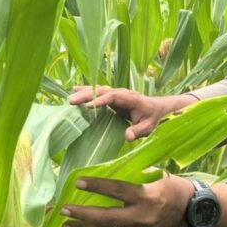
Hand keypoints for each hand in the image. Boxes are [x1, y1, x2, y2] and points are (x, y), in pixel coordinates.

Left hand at [60, 175, 194, 226]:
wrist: (192, 211)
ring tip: (67, 225)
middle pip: (107, 217)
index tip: (78, 182)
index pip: (117, 191)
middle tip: (64, 210)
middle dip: (83, 214)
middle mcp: (143, 216)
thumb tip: (113, 169)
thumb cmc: (174, 188)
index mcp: (147, 196)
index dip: (97, 186)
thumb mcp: (158, 176)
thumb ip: (137, 175)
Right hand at [67, 86, 190, 140]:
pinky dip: (87, 91)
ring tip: (69, 98)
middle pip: (102, 91)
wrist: (157, 108)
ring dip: (84, 93)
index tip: (88, 106)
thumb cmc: (152, 118)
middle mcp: (122, 93)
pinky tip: (74, 90)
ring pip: (98, 90)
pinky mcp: (113, 97)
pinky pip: (98, 92)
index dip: (101, 100)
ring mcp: (117, 93)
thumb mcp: (148, 127)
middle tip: (71, 101)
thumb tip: (127, 136)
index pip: (114, 97)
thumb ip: (138, 131)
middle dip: (87, 95)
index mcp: (131, 98)